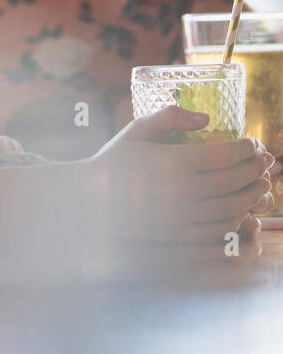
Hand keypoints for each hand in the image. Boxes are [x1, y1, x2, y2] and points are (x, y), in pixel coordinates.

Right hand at [88, 106, 273, 242]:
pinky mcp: (179, 236)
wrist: (89, 202)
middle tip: (264, 162)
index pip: (225, 154)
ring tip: (259, 184)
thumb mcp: (135, 132)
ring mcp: (180, 217)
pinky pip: (219, 229)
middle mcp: (180, 191)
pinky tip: (238, 207)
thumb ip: (168, 117)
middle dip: (256, 170)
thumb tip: (206, 119)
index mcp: (171, 162)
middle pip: (234, 181)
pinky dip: (236, 217)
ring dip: (253, 195)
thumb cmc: (114, 163)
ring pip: (232, 207)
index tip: (253, 143)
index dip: (246, 148)